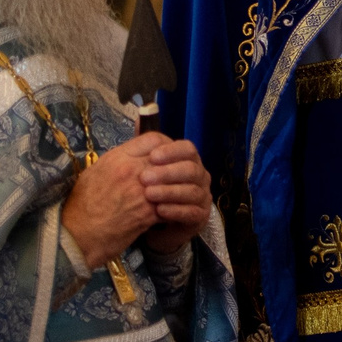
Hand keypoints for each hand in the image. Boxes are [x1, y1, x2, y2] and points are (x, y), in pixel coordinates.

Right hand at [61, 135, 206, 268]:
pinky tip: (171, 211)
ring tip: (177, 192)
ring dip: (177, 187)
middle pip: (167, 158)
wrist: (77, 235)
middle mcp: (131, 170)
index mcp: (117, 157)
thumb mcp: (94, 172)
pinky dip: (174, 207)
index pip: (153, 139)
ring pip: (173, 181)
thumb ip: (117, 160)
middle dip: (174, 165)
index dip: (165, 146)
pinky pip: (172, 204)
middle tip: (177, 173)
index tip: (165, 155)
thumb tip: (133, 156)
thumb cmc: (81, 205)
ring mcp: (141, 192)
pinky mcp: (147, 213)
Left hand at [138, 139, 211, 254]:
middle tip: (144, 178)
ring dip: (169, 192)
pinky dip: (175, 210)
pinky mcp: (200, 217)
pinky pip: (192, 212)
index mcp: (188, 160)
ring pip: (192, 191)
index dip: (171, 151)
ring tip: (148, 195)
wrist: (154, 223)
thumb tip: (139, 118)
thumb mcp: (145, 166)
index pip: (187, 149)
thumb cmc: (152, 191)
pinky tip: (159, 211)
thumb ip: (144, 144)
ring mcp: (202, 197)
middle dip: (168, 172)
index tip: (152, 157)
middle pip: (191, 169)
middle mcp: (200, 176)